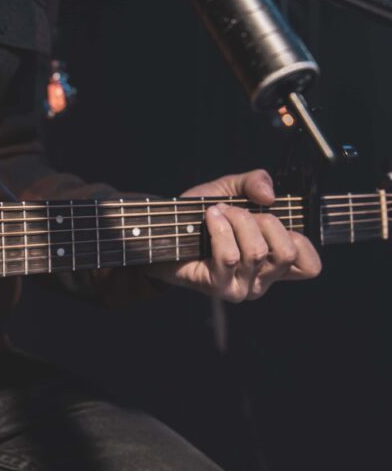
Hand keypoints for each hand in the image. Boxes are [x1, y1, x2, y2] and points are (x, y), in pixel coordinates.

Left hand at [149, 169, 321, 301]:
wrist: (161, 232)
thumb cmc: (199, 216)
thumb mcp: (231, 189)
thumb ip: (255, 183)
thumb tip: (270, 196)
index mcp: (273, 263)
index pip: (310, 266)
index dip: (300, 239)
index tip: (272, 218)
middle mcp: (262, 280)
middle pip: (285, 251)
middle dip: (263, 220)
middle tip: (237, 210)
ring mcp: (241, 288)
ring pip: (256, 251)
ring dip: (236, 220)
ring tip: (218, 211)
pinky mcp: (219, 287)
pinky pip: (229, 256)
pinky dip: (219, 228)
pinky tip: (209, 217)